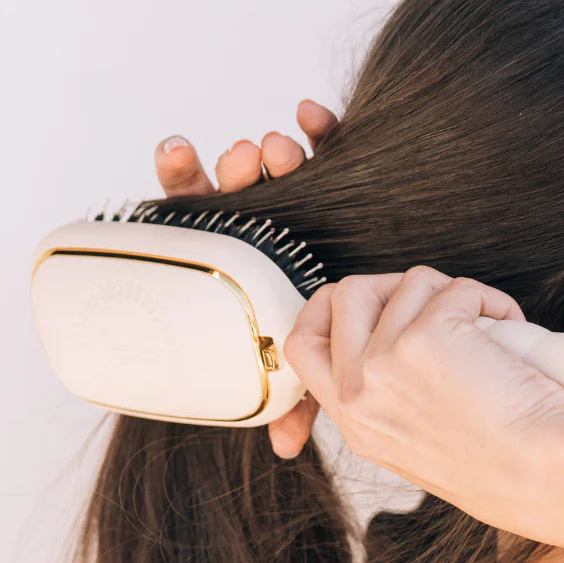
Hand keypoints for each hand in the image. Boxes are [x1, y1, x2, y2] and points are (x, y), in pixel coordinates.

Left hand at [153, 99, 338, 456]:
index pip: (215, 212)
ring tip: (274, 149)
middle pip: (242, 183)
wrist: (385, 325)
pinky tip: (313, 114)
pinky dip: (322, 126)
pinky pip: (333, 147)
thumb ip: (297, 397)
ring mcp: (306, 201)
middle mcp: (271, 225)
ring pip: (281, 164)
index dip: (192, 178)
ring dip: (272, 151)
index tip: (178, 151)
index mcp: (249, 258)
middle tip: (247, 163)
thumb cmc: (343, 342)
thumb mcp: (316, 373)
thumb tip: (281, 449)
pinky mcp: (346, 184)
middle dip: (239, 167)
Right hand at [282, 267, 563, 537]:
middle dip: (391, 285)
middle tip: (435, 305)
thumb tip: (396, 337)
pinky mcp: (427, 337)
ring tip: (486, 326)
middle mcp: (358, 393)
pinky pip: (456, 287)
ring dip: (451, 292)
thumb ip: (393, 396)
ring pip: (407, 282)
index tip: (365, 310)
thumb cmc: (508, 465)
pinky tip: (510, 326)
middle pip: (341, 296)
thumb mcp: (421, 444)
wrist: (546, 476)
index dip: (321, 317)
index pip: (301, 351)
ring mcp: (384, 363)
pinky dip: (490, 299)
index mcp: (355, 422)